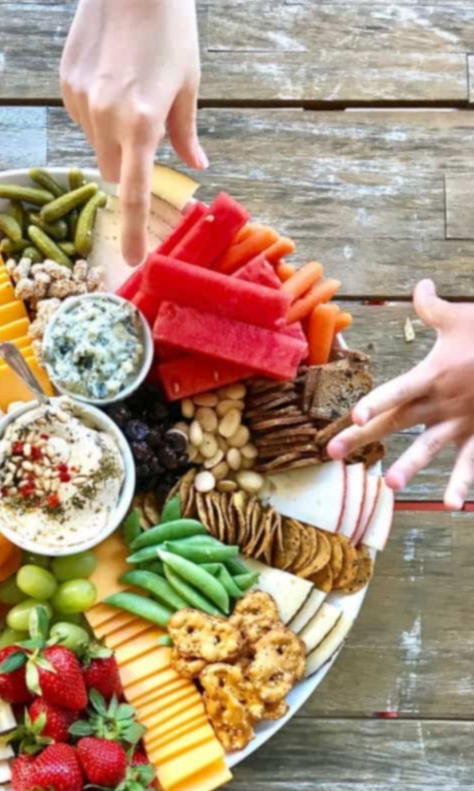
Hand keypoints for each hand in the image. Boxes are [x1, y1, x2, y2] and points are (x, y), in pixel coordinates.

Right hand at [60, 0, 206, 265]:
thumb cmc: (171, 24)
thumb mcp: (188, 82)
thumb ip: (186, 132)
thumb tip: (195, 166)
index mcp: (141, 123)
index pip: (134, 193)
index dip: (135, 230)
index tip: (135, 260)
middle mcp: (105, 117)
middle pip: (112, 168)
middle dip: (127, 164)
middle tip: (146, 130)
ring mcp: (80, 100)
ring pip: (95, 142)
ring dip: (112, 134)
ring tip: (129, 87)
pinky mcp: (65, 82)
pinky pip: (82, 115)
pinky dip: (96, 111)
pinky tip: (110, 75)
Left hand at [328, 280, 473, 508]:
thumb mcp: (463, 316)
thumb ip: (433, 306)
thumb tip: (420, 285)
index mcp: (434, 374)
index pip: (399, 390)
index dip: (376, 402)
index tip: (353, 415)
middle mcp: (443, 401)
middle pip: (395, 421)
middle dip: (362, 436)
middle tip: (332, 453)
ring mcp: (461, 421)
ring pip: (429, 447)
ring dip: (410, 466)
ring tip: (390, 485)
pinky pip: (470, 462)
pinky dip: (461, 484)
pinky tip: (451, 506)